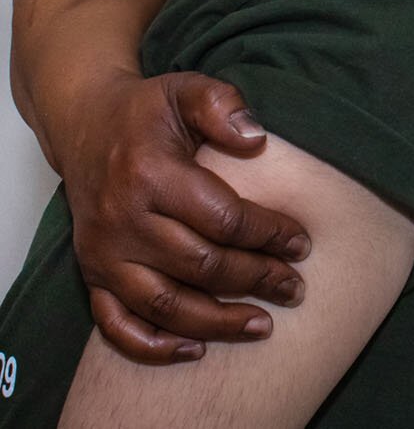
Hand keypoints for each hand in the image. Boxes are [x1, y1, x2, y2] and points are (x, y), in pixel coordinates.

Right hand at [59, 72, 310, 362]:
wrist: (85, 125)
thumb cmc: (147, 111)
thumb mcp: (186, 88)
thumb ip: (223, 105)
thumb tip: (256, 139)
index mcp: (151, 174)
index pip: (222, 218)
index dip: (268, 234)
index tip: (302, 243)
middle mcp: (123, 220)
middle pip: (201, 265)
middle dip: (256, 279)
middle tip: (296, 287)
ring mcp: (104, 253)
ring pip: (164, 304)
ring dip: (217, 322)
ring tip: (263, 325)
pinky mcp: (92, 274)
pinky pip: (116, 324)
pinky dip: (154, 346)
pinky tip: (196, 350)